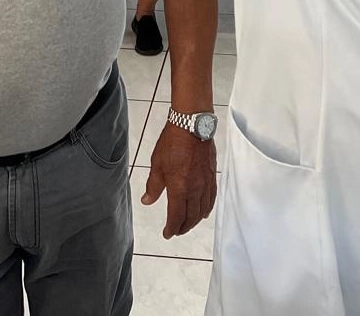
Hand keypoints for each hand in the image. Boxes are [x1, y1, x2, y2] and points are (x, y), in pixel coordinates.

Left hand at [144, 122, 216, 237]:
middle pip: (191, 217)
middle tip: (177, 231)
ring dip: (195, 220)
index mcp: (179, 189)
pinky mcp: (212, 176)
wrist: (191, 125)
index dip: (171, 229)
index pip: (176, 217)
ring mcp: (205, 183)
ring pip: (203, 210)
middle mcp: (194, 189)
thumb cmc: (172, 142)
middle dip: (183, 227)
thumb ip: (153, 186)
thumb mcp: (157, 165)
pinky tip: (204, 211)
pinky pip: (211, 198)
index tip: (167, 233)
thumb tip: (147, 200)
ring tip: (188, 224)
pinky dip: (207, 208)